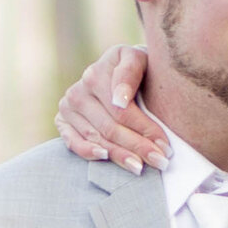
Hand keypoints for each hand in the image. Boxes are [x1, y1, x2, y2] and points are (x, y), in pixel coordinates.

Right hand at [55, 45, 167, 170]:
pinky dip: (88, 152)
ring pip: (96, 138)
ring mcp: (68, 107)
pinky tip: (106, 158)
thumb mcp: (138, 59)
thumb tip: (119, 100)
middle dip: (137, 147)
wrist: (120, 70)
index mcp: (97, 74)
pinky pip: (73, 142)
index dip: (145, 130)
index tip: (165, 146)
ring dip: (119, 155)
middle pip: (110, 127)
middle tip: (160, 162)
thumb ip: (130, 72)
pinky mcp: (62, 121)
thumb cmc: (137, 67)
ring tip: (140, 167)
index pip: (122, 111)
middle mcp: (78, 90)